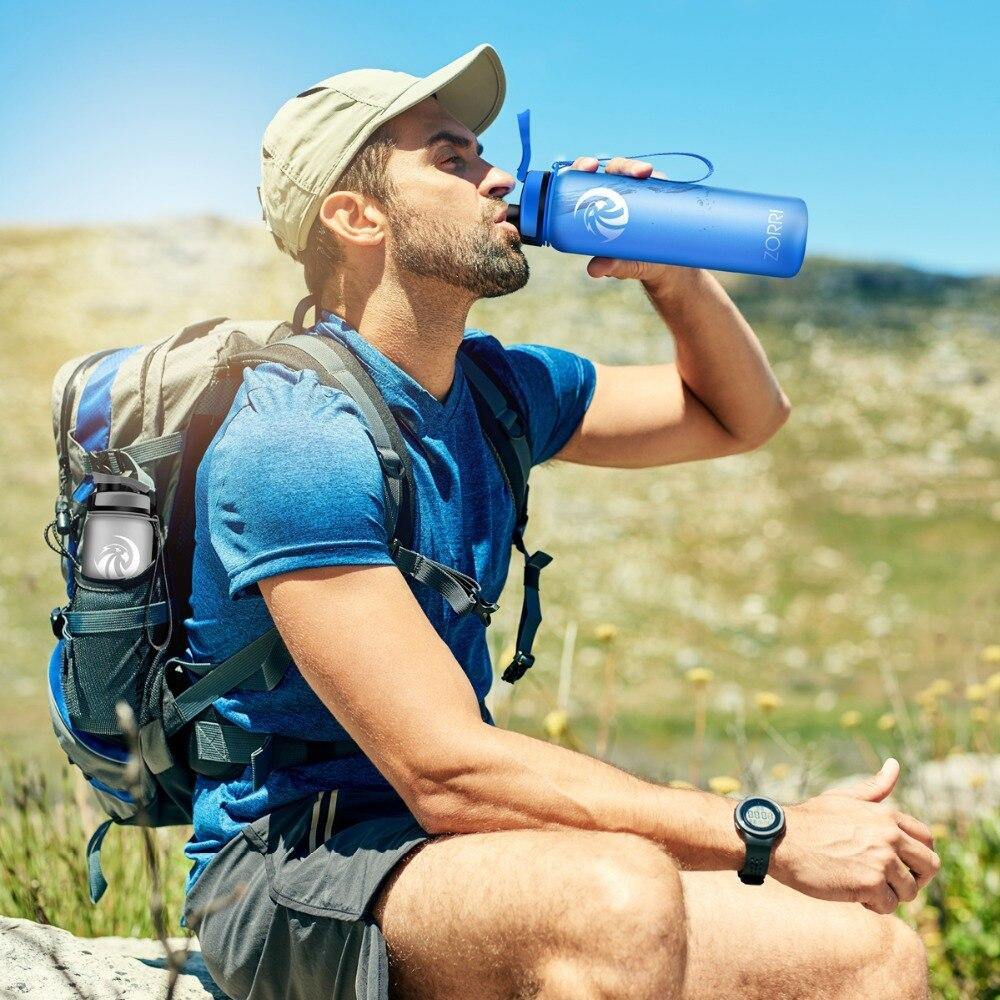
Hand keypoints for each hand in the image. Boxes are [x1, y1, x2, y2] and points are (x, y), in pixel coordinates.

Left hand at [567, 154, 698, 296]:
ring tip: (644, 172)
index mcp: (598, 205)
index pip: (587, 179)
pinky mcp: (659, 194)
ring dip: (636, 167)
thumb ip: (610, 265)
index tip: (588, 166)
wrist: (663, 265)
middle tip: (618, 171)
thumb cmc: (633, 261)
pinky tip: (655, 174)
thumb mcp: (622, 264)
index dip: (583, 167)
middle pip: (613, 169)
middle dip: (616, 164)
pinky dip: (656, 175)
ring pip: (634, 172)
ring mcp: (640, 191)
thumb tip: (595, 270)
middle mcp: (618, 193)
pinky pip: (656, 180)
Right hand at [770, 758, 939, 913]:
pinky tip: (855, 896)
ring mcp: (882, 860)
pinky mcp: (870, 883)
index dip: (917, 855)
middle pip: (930, 865)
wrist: (780, 840)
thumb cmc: (810, 820)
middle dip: (914, 878)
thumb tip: (894, 764)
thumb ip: (874, 788)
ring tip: (866, 887)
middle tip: (889, 881)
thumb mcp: (844, 799)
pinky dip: (875, 906)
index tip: (899, 862)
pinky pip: (889, 905)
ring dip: (891, 894)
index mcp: (886, 814)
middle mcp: (890, 835)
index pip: (927, 838)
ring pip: (910, 890)